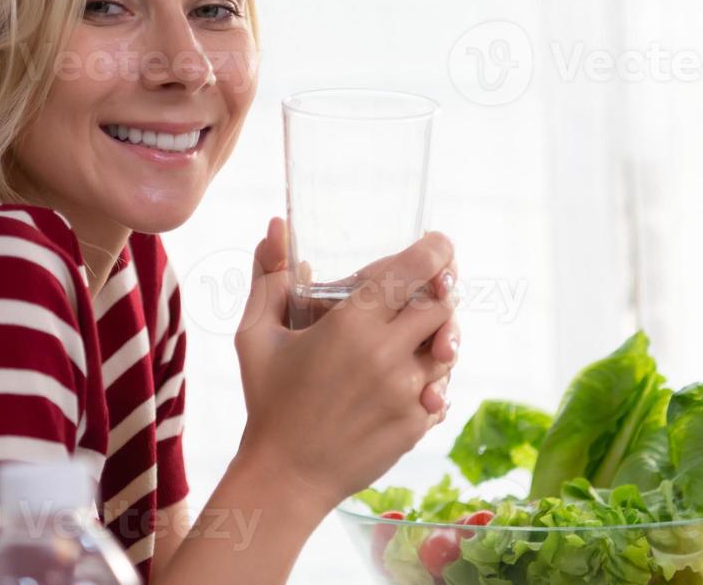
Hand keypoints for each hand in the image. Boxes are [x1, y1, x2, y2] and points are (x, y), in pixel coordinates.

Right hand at [232, 217, 460, 513]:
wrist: (285, 477)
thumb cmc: (267, 400)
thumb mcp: (255, 335)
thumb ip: (267, 276)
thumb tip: (276, 226)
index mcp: (352, 323)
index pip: (415, 270)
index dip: (436, 250)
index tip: (439, 244)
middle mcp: (387, 354)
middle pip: (443, 305)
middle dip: (440, 293)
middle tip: (426, 291)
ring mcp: (407, 392)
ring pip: (448, 347)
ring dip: (438, 337)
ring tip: (416, 336)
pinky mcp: (418, 424)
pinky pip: (443, 388)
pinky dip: (432, 379)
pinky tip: (408, 379)